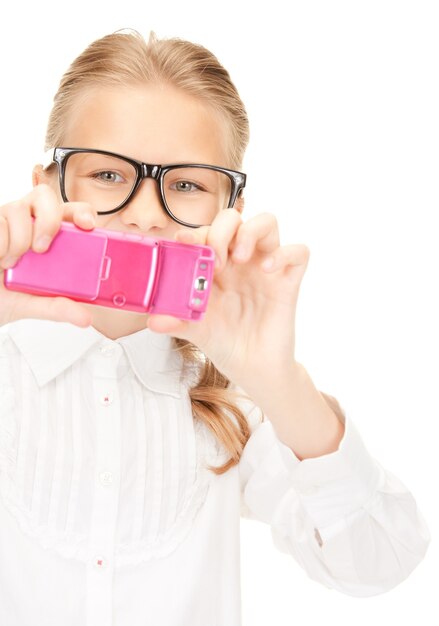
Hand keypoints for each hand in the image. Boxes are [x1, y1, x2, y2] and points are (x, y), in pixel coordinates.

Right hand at [0, 184, 96, 328]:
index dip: (82, 211)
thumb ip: (58, 307)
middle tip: (42, 249)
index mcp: (50, 235)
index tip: (88, 226)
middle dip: (48, 220)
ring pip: (19, 209)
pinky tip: (0, 258)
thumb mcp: (34, 304)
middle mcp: (29, 221)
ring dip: (19, 239)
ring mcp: (7, 220)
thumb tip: (86, 318)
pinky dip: (2, 243)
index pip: (71, 212)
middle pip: (45, 197)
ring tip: (12, 263)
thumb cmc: (5, 295)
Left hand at [146, 209, 309, 394]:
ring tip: (240, 257)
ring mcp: (265, 268)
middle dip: (222, 230)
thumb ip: (177, 321)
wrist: (252, 369)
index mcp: (215, 266)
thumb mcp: (197, 331)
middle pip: (235, 218)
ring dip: (251, 231)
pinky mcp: (288, 281)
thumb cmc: (225, 343)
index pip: (206, 231)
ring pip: (267, 222)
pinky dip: (285, 253)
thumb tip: (154, 320)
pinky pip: (299, 252)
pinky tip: (267, 270)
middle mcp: (240, 261)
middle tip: (216, 259)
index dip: (196, 231)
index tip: (185, 242)